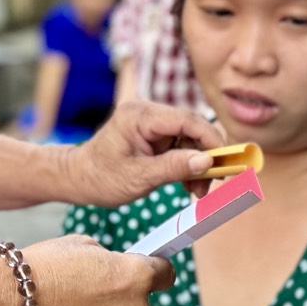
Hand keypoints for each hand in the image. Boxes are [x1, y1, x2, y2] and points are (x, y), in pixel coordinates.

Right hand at [17, 233, 176, 305]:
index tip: (147, 270)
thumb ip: (108, 260)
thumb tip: (114, 270)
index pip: (166, 275)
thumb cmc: (43, 267)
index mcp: (137, 277)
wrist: (9, 303)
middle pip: (140, 303)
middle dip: (122, 296)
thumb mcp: (82, 245)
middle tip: (91, 288)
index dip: (155, 271)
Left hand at [60, 101, 221, 207]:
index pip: (186, 120)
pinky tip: (188, 185)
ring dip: (198, 165)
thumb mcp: (139, 178)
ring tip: (196, 192)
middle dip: (205, 158)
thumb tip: (207, 162)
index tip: (227, 162)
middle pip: (191, 129)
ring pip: (189, 140)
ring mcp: (150, 123)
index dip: (211, 140)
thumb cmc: (101, 178)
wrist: (79, 179)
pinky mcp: (153, 134)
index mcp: (139, 116)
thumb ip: (174, 168)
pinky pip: (180, 146)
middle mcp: (147, 113)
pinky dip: (187, 165)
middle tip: (210, 186)